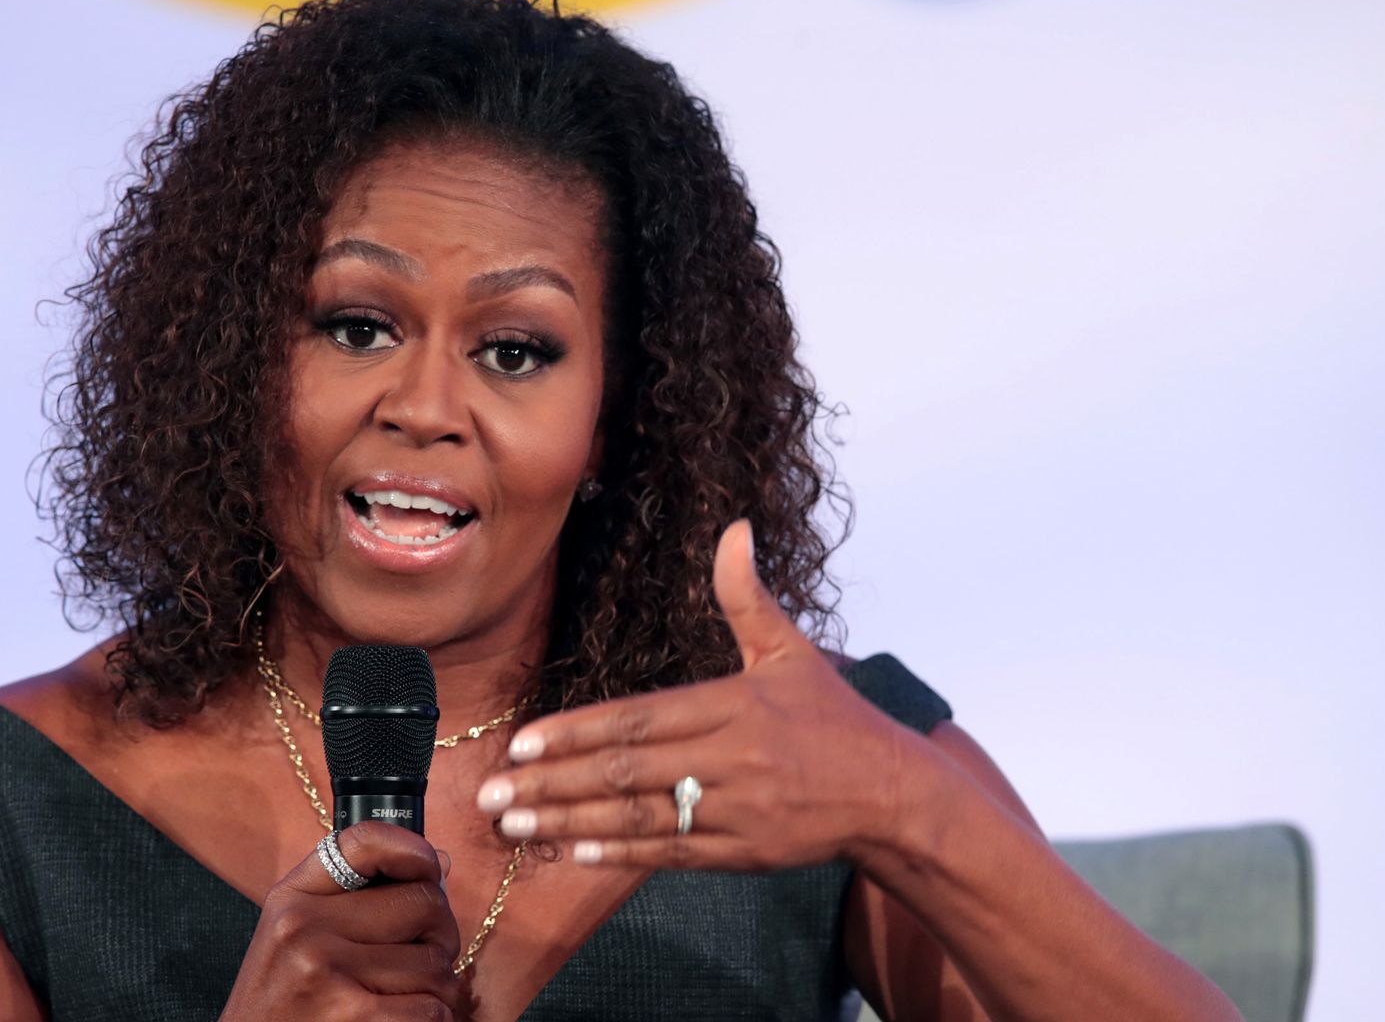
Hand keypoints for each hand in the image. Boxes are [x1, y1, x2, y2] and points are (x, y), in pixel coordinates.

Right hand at [220, 821, 465, 1020]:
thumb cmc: (285, 997)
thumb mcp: (297, 934)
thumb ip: (358, 895)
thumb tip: (441, 864)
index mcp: (294, 898)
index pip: (365, 842)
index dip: (414, 849)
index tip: (428, 870)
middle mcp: (305, 927)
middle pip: (424, 903)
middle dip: (439, 932)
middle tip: (422, 954)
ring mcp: (327, 971)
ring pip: (436, 963)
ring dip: (436, 985)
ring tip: (406, 994)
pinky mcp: (354, 1017)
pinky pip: (432, 1008)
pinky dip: (432, 1018)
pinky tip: (403, 1019)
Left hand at [475, 519, 914, 870]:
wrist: (892, 795)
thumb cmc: (834, 720)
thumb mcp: (791, 652)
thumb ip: (747, 598)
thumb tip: (734, 529)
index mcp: (733, 705)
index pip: (638, 719)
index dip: (577, 733)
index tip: (522, 743)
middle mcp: (731, 759)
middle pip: (626, 772)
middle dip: (553, 784)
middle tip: (492, 792)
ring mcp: (737, 810)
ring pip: (639, 818)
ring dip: (570, 824)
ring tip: (514, 826)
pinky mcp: (744, 853)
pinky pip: (671, 854)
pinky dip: (621, 855)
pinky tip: (574, 852)